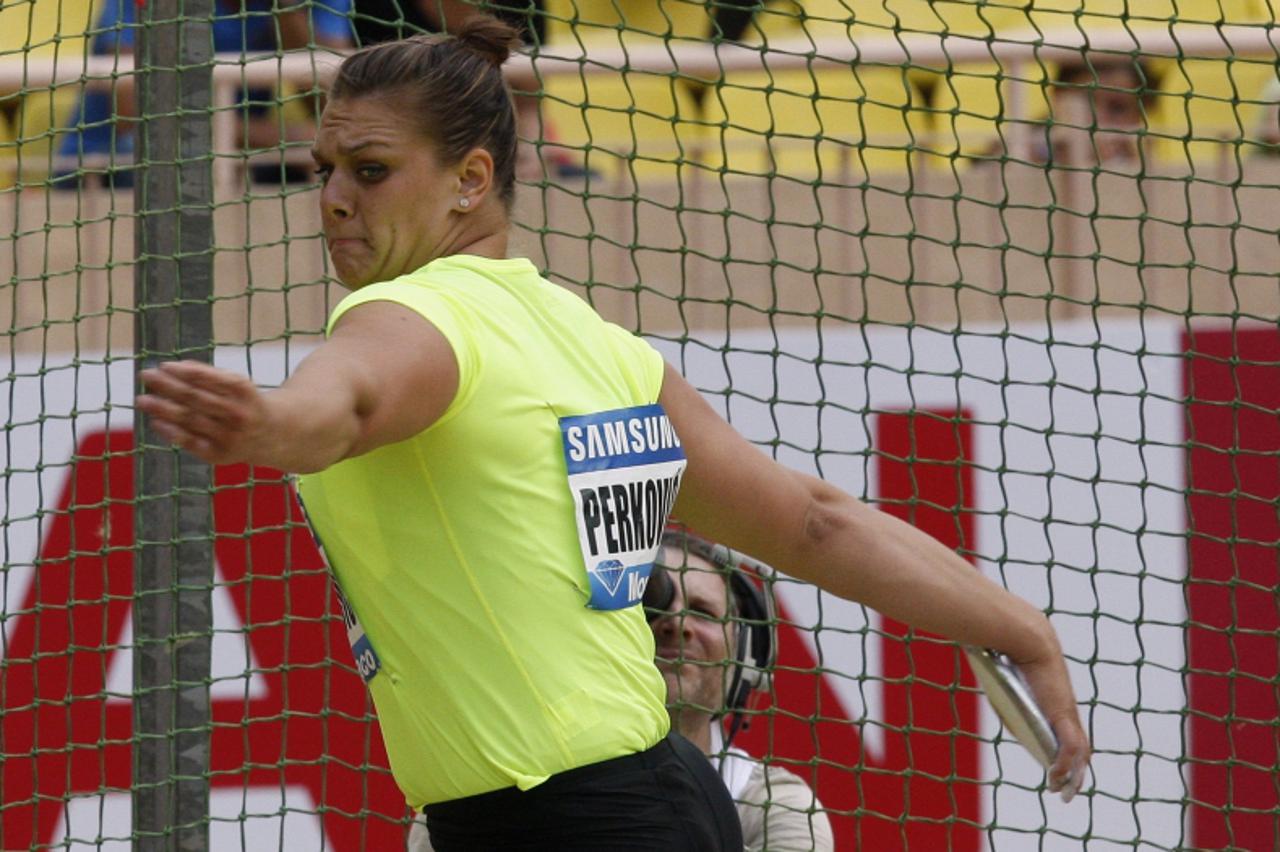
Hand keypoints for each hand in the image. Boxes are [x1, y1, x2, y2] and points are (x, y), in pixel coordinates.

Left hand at [136, 360, 272, 465]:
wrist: (272, 435)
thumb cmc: (244, 403)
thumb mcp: (237, 385)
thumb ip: (210, 376)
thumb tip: (175, 367)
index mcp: (243, 390)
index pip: (208, 378)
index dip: (184, 372)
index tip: (162, 365)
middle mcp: (237, 413)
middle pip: (196, 398)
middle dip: (168, 386)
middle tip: (146, 376)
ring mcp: (229, 436)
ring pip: (190, 419)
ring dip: (163, 409)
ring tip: (142, 399)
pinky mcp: (220, 455)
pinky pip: (191, 442)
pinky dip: (171, 432)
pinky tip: (155, 422)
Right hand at [1016, 651, 1090, 802]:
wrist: (1026, 639)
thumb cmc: (1011, 658)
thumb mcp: (1002, 688)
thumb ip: (1002, 705)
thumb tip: (995, 708)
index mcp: (1053, 706)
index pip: (1066, 735)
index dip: (1063, 756)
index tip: (1054, 771)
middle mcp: (1064, 713)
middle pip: (1078, 749)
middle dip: (1074, 773)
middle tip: (1065, 789)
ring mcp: (1066, 714)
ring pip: (1079, 753)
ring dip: (1074, 776)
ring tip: (1065, 793)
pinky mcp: (1063, 714)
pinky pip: (1070, 747)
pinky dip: (1065, 765)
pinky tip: (1056, 777)